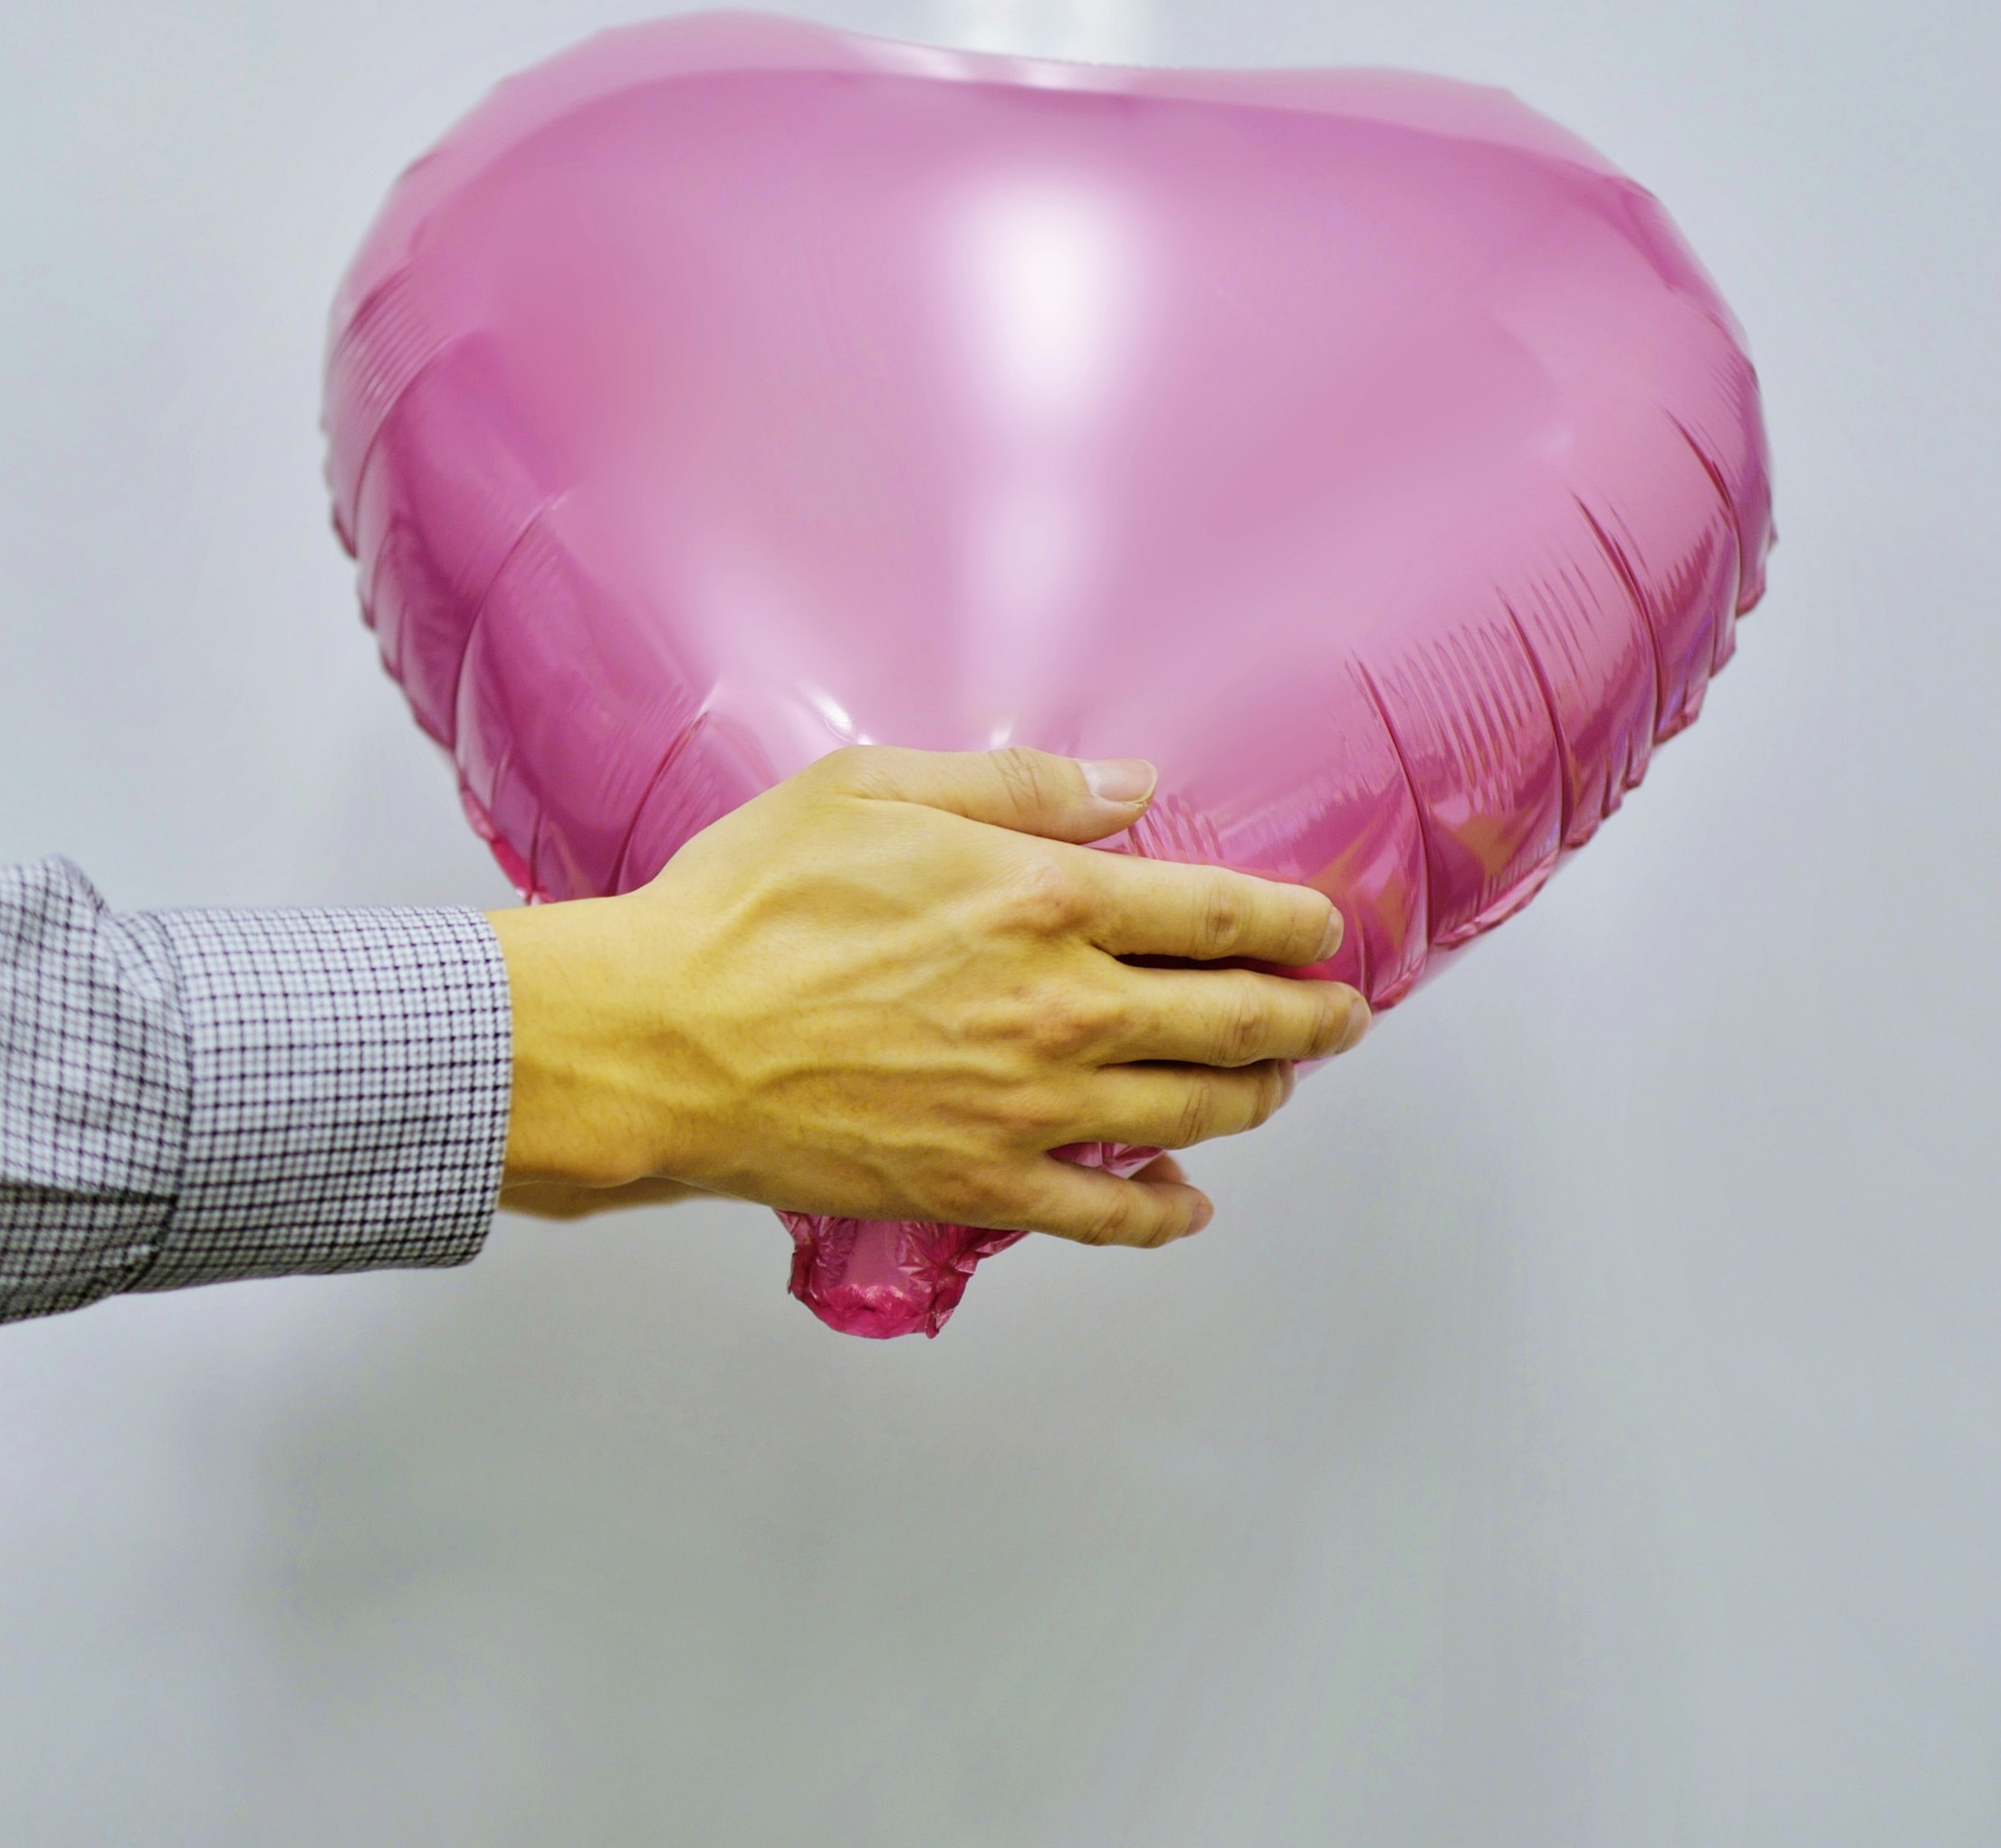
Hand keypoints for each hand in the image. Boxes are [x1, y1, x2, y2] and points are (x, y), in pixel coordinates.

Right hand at [480, 747, 1366, 1247]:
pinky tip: (1186, 1204)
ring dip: (1255, 1100)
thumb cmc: (747, 907)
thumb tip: (1126, 788)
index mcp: (1043, 900)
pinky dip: (1165, 1214)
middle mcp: (1063, 1009)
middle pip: (1235, 1021)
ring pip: (1193, 1116)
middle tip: (1336, 1015)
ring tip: (1275, 1088)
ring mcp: (1031, 1110)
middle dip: (1307, 1017)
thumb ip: (1013, 784)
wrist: (664, 1039)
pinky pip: (1108, 1215)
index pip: (1220, 914)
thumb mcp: (868, 789)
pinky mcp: (983, 1184)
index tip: (1321, 929)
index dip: (1292, 923)